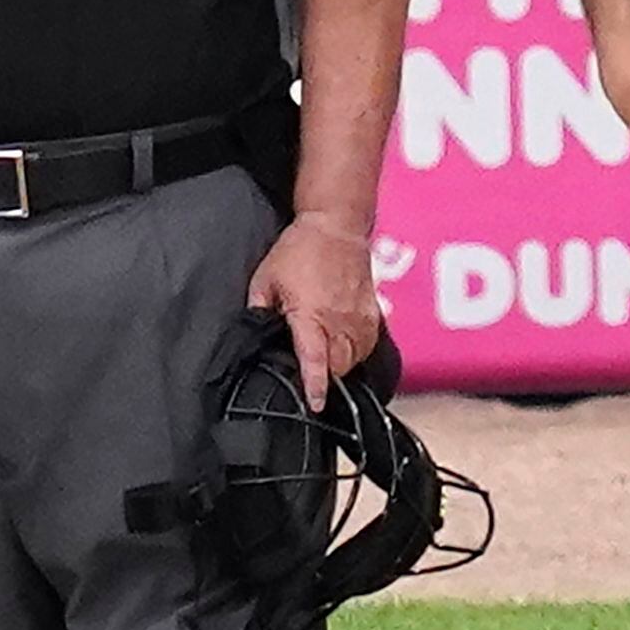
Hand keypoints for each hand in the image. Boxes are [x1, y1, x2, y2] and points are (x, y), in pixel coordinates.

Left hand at [245, 212, 384, 410]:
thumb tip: (256, 335)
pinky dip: (355, 352)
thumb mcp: (265, 279)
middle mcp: (339, 320)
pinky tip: (341, 345)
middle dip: (325, 376)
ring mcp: (360, 317)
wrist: (336, 225)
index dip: (314, 386)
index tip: (314, 404)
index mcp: (311, 315)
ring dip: (339, 365)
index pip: (315, 360)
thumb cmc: (298, 250)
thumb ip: (259, 310)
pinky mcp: (373, 312)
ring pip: (354, 359)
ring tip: (324, 357)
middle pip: (338, 367)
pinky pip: (366, 345)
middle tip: (308, 374)